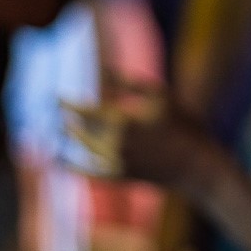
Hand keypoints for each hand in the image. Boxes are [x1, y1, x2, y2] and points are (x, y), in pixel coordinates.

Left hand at [62, 100, 234, 205]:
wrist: (198, 166)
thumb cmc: (183, 125)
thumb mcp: (160, 96)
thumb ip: (128, 83)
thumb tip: (103, 71)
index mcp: (122, 121)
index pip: (84, 111)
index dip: (66, 103)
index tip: (54, 97)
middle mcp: (113, 144)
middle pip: (80, 130)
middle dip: (65, 119)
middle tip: (52, 111)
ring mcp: (116, 164)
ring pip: (82, 151)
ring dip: (67, 139)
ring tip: (53, 131)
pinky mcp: (120, 178)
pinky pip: (89, 172)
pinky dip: (73, 166)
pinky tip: (61, 160)